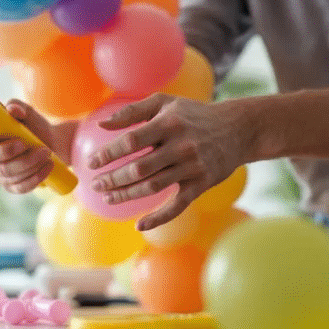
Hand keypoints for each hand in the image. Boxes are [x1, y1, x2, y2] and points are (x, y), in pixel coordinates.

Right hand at [0, 99, 65, 193]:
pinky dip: (36, 176)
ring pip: (6, 172)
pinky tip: (47, 166)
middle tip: (26, 143)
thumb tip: (12, 110)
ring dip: (29, 162)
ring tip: (46, 152)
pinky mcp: (10, 185)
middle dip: (7, 151)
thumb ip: (18, 107)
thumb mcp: (28, 112)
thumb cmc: (33, 125)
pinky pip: (19, 186)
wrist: (51, 143)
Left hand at [88, 93, 251, 230]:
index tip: (90, 163)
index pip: (131, 141)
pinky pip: (177, 205)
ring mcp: (192, 167)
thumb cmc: (193, 114)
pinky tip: (140, 225)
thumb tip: (101, 124)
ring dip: (126, 195)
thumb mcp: (165, 102)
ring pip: (153, 187)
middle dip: (112, 179)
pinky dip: (159, 218)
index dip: (108, 154)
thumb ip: (132, 111)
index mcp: (168, 123)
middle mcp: (181, 146)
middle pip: (139, 168)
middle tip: (94, 184)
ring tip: (107, 198)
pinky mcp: (201, 184)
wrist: (238, 129)